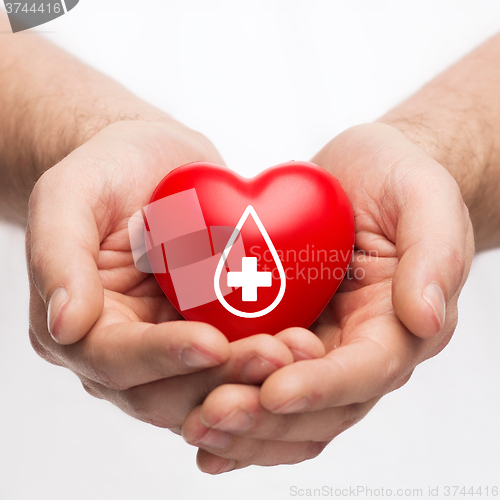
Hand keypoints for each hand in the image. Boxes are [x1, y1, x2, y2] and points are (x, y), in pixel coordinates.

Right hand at [26, 119, 322, 428]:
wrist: (154, 163)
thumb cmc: (105, 170)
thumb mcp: (67, 195)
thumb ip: (58, 256)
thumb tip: (65, 325)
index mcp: (82, 327)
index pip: (115, 360)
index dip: (161, 358)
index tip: (210, 344)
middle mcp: (126, 348)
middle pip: (167, 390)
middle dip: (221, 378)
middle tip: (274, 355)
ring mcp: (171, 342)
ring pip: (209, 384)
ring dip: (253, 376)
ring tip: (297, 352)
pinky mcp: (209, 327)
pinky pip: (237, 354)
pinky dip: (268, 356)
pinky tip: (303, 340)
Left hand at [181, 123, 474, 472]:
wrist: (360, 173)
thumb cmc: (396, 178)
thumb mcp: (424, 197)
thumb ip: (435, 253)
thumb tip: (426, 317)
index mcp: (398, 324)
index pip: (366, 370)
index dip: (321, 386)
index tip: (274, 391)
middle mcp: (357, 347)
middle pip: (320, 407)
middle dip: (268, 418)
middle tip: (214, 414)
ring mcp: (319, 344)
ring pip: (286, 407)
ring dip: (244, 425)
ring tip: (196, 422)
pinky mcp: (283, 330)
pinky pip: (258, 377)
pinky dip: (231, 401)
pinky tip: (194, 413)